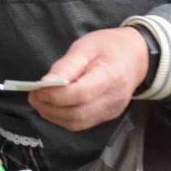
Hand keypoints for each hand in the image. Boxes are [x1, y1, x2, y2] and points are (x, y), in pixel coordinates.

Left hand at [29, 27, 150, 132]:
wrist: (137, 56)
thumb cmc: (109, 47)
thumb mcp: (85, 47)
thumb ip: (66, 66)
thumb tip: (45, 84)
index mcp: (110, 76)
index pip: (80, 94)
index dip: (55, 96)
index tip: (37, 89)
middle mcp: (114, 98)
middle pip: (77, 113)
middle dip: (50, 108)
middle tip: (33, 96)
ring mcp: (112, 110)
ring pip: (78, 123)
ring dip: (54, 116)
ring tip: (40, 102)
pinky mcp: (107, 116)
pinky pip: (82, 123)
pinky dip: (63, 118)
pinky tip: (53, 107)